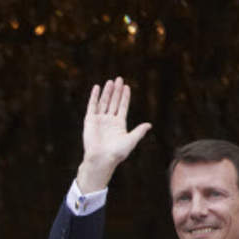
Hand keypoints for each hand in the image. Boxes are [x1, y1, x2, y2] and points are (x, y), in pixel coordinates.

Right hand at [76, 77, 151, 192]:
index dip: (125, 97)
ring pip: (104, 102)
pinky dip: (94, 97)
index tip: (127, 87)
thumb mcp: (131, 140)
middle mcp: (109, 121)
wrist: (101, 159)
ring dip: (107, 92)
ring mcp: (99, 120)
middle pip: (114, 102)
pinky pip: (92, 106)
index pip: (122, 107)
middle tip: (119, 79)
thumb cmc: (117, 153)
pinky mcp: (90, 121)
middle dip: (117, 91)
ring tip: (111, 81)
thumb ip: (139, 131)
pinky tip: (97, 87)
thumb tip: (149, 125)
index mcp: (119, 124)